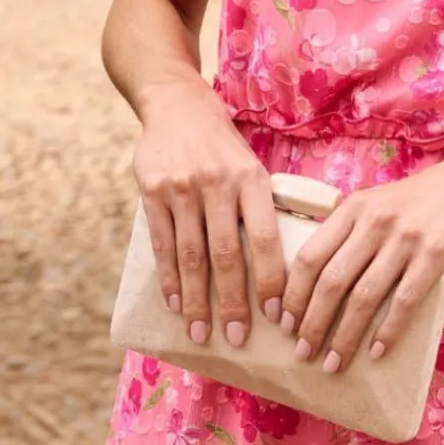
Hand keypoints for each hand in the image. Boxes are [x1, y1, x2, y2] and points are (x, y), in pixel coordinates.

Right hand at [132, 83, 285, 348]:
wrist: (177, 105)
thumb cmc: (224, 146)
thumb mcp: (252, 164)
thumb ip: (262, 207)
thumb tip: (291, 264)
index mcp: (251, 178)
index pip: (265, 236)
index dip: (270, 279)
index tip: (276, 315)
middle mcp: (217, 183)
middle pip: (227, 254)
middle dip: (232, 301)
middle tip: (237, 338)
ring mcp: (182, 188)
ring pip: (191, 255)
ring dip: (196, 300)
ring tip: (201, 333)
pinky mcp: (152, 192)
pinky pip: (162, 244)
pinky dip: (169, 278)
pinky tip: (174, 304)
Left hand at [278, 146, 443, 373]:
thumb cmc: (421, 198)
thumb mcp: (377, 202)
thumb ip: (350, 230)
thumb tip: (317, 280)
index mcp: (353, 207)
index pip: (309, 255)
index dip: (291, 293)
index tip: (280, 323)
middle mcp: (374, 220)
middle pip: (331, 281)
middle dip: (311, 323)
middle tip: (302, 352)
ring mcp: (405, 237)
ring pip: (363, 297)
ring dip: (344, 337)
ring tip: (333, 364)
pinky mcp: (435, 253)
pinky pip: (404, 301)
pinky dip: (387, 331)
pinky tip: (377, 352)